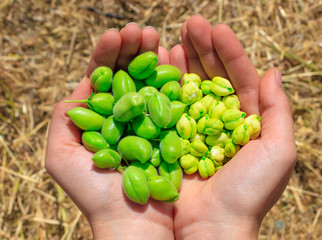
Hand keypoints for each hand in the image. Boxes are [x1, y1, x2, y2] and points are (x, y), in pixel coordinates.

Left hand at [45, 24, 173, 239]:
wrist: (135, 224)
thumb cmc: (97, 196)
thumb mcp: (62, 158)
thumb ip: (63, 122)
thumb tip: (78, 90)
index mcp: (100, 119)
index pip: (102, 79)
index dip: (107, 56)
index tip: (115, 37)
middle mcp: (125, 117)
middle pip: (127, 76)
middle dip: (131, 50)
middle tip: (140, 31)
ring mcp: (150, 121)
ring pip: (150, 83)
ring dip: (151, 58)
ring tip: (155, 37)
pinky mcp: (172, 130)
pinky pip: (172, 100)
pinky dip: (172, 79)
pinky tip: (173, 58)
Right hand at [168, 15, 296, 238]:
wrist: (212, 228)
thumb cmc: (249, 193)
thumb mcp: (278, 151)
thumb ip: (278, 110)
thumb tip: (273, 71)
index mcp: (247, 122)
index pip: (240, 78)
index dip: (230, 52)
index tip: (216, 28)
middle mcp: (220, 121)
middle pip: (212, 77)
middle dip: (203, 49)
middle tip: (191, 23)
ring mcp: (194, 128)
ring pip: (188, 87)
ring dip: (182, 61)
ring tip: (172, 35)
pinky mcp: (172, 138)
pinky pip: (168, 106)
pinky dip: (163, 85)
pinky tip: (158, 65)